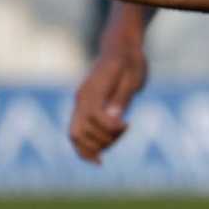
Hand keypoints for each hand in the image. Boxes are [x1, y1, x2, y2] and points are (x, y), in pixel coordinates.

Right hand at [70, 31, 148, 160]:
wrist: (121, 48)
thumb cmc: (130, 61)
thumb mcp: (133, 78)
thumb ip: (122, 98)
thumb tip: (114, 120)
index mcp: (93, 89)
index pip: (94, 117)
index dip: (110, 128)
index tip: (127, 124)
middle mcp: (81, 97)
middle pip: (80, 132)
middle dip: (104, 140)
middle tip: (125, 128)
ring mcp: (80, 103)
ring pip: (75, 136)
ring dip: (97, 145)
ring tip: (118, 136)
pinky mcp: (83, 108)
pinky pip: (77, 133)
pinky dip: (85, 148)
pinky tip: (98, 160)